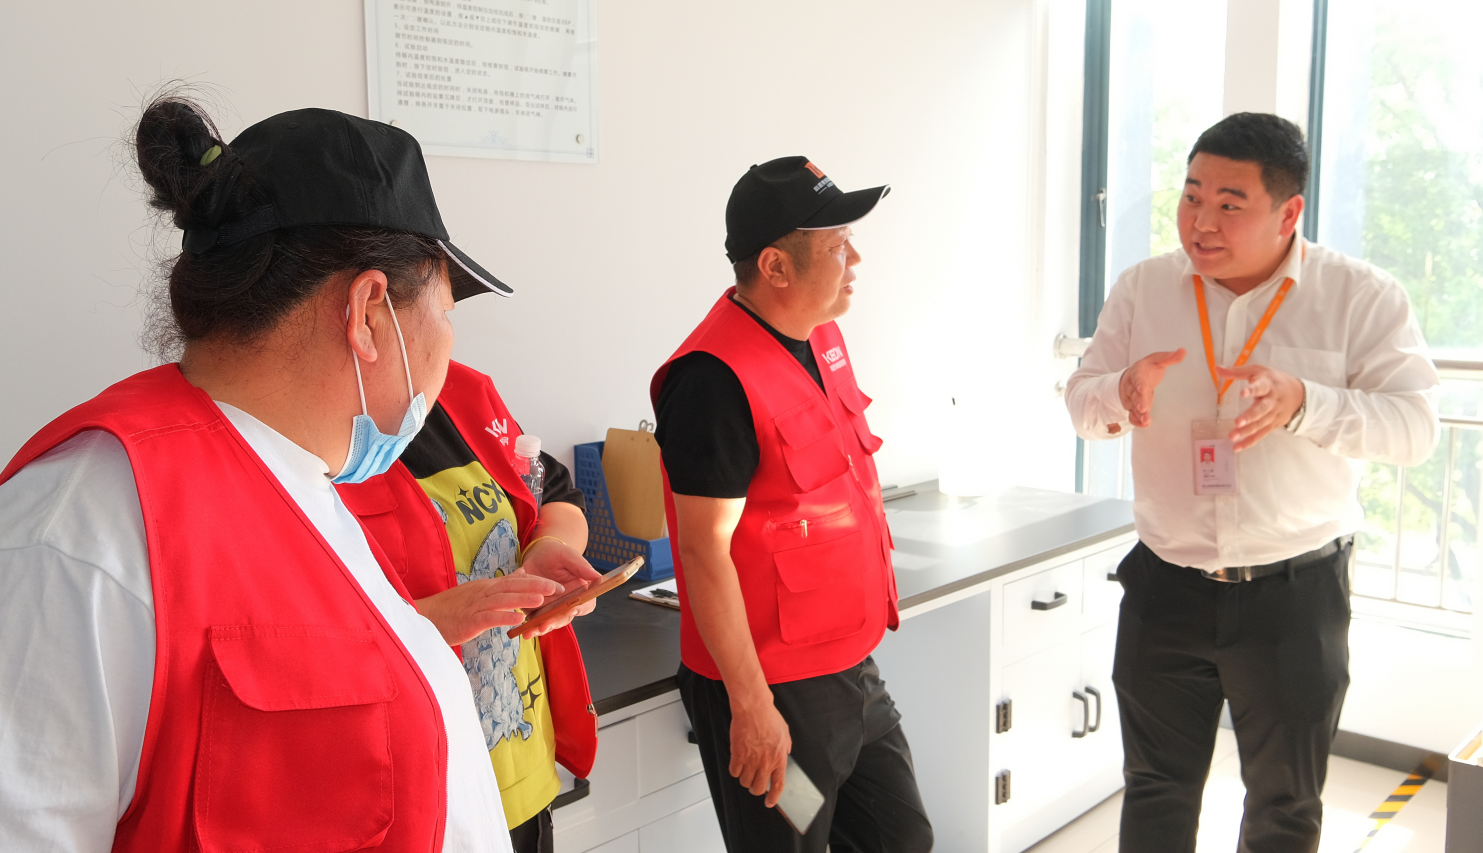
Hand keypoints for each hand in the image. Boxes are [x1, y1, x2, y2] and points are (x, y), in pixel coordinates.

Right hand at [415, 570, 562, 645]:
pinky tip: (518, 618)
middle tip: (558, 588)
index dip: (536, 582)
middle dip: (536, 587)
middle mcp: (482, 592)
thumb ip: (500, 585)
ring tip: (542, 599)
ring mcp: (475, 606)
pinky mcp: (469, 620)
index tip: (556, 585)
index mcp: (486, 586)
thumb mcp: (478, 593)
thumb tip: (521, 573)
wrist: (425, 617)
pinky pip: (488, 617)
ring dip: (523, 599)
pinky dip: (504, 617)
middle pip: (512, 587)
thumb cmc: (452, 609)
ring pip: (503, 600)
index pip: (515, 581)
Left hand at [519, 538, 604, 633]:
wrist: (538, 555)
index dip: (580, 608)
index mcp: (580, 592)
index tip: (571, 609)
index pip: (586, 604)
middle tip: (544, 625)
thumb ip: (582, 567)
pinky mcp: (537, 609)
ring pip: (549, 622)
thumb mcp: (569, 556)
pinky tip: (522, 629)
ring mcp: (552, 608)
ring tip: (530, 631)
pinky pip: (534, 620)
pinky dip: (529, 626)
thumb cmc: (557, 554)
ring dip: (540, 628)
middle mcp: (567, 603)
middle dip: (554, 622)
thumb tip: (598, 577)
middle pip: (565, 617)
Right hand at [729, 696, 790, 807]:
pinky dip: (735, 770)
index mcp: (779, 758)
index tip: (769, 802)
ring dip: (744, 778)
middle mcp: (765, 762)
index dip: (773, 797)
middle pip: (757, 788)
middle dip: (755, 788)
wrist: (753, 708)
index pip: (778, 785)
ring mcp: (751, 759)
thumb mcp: (785, 733)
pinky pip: (734, 772)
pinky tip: (737, 762)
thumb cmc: (768, 717)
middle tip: (754, 782)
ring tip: (745, 768)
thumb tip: (785, 755)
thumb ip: (785, 747)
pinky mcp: (737, 754)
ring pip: (744, 782)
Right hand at [1118, 349, 1185, 427]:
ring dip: (1139, 414)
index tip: (1143, 389)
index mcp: (1138, 373)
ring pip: (1134, 407)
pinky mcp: (1134, 408)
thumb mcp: (1157, 360)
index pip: (1138, 378)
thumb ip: (1169, 358)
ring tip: (1146, 421)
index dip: (1140, 383)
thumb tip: (1183, 351)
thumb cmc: (1147, 369)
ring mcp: (1132, 398)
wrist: (1131, 377)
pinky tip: (1144, 424)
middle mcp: (1133, 386)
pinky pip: (1132, 415)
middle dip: (1139, 401)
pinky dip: (1137, 421)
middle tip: (1143, 408)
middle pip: (1135, 394)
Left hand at [1218, 363, 1304, 451]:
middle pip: (1262, 409)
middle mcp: (1272, 400)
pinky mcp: (1273, 425)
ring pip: (1261, 424)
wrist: (1298, 394)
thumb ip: (1237, 372)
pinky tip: (1238, 447)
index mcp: (1268, 384)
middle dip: (1250, 416)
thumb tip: (1217, 368)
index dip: (1252, 390)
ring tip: (1232, 436)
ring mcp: (1273, 414)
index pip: (1261, 387)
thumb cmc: (1273, 380)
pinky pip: (1261, 434)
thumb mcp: (1257, 371)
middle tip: (1238, 422)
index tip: (1243, 393)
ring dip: (1247, 431)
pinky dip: (1250, 441)